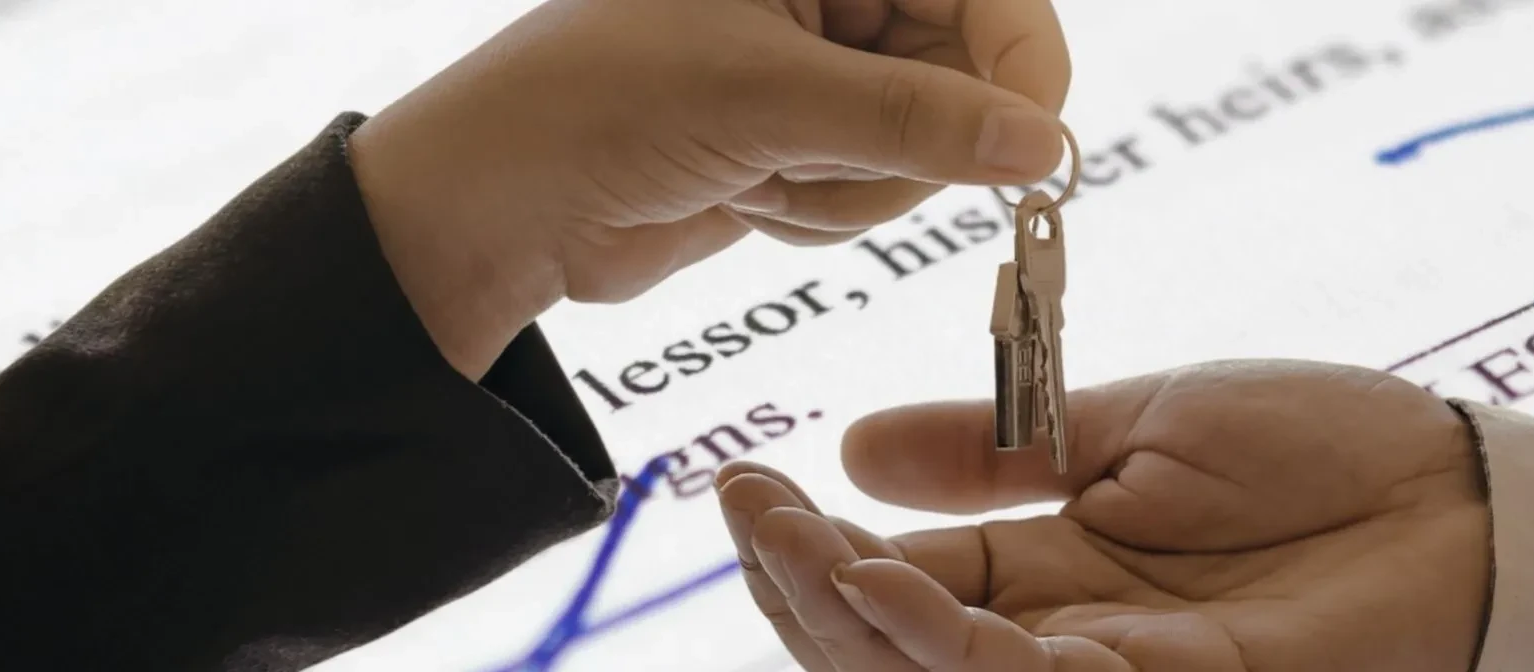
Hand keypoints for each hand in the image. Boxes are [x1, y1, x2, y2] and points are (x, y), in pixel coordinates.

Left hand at [343, 0, 1073, 375]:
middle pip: (964, 76)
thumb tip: (1043, 143)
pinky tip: (741, 192)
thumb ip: (914, 119)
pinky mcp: (799, 141)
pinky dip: (819, 211)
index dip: (1017, 67)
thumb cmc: (588, 104)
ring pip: (923, 148)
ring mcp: (814, 70)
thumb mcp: (765, 98)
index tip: (1029, 148)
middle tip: (812, 152)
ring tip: (753, 169)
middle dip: (900, 141)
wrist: (489, 210)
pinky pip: (873, 191)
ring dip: (846, 186)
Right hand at [715, 360, 1493, 669]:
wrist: (1476, 503)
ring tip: (809, 548)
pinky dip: (949, 647)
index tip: (744, 478)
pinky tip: (895, 585)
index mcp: (1056, 577)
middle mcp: (1066, 648)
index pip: (896, 587)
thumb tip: (857, 447)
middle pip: (889, 657)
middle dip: (803, 594)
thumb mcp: (1144, 421)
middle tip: (757, 514)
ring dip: (855, 625)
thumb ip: (1002, 446)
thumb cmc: (1342, 457)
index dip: (810, 549)